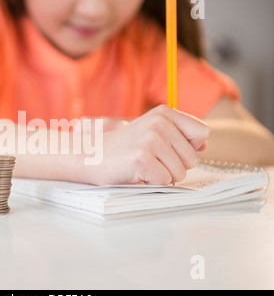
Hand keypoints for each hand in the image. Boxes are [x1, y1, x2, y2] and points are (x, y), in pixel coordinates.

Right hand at [86, 105, 209, 185]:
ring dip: (162, 175)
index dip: (187, 147)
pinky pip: (164, 181)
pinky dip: (151, 182)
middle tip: (150, 159)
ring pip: (180, 172)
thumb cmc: (124, 148)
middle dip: (174, 165)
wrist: (90, 155)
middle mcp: (159, 123)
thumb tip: (204, 145)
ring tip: (143, 166)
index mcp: (164, 113)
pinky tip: (136, 172)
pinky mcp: (142, 158)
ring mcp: (150, 140)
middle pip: (192, 158)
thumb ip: (180, 136)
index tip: (166, 148)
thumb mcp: (153, 132)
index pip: (202, 133)